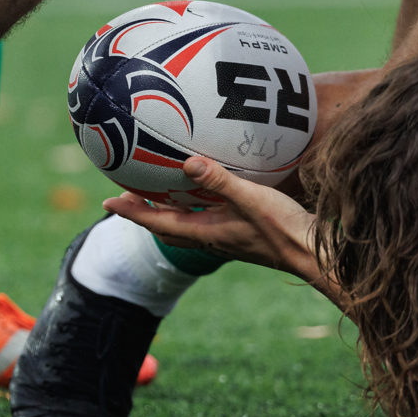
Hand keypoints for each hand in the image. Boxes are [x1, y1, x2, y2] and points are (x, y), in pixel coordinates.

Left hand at [103, 157, 320, 281]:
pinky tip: (209, 193)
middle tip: (128, 196)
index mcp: (207, 231)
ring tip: (161, 192)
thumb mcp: (251, 199)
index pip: (158, 222)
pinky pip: (207, 221)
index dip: (131, 213)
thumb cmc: (283, 229)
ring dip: (169, 212)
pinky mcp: (243, 234)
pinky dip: (196, 208)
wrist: (311, 254)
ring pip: (187, 227)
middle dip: (145, 213)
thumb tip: (186, 162)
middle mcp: (212, 237)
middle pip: (167, 228)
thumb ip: (220, 181)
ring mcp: (228, 237)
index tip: (106, 202)